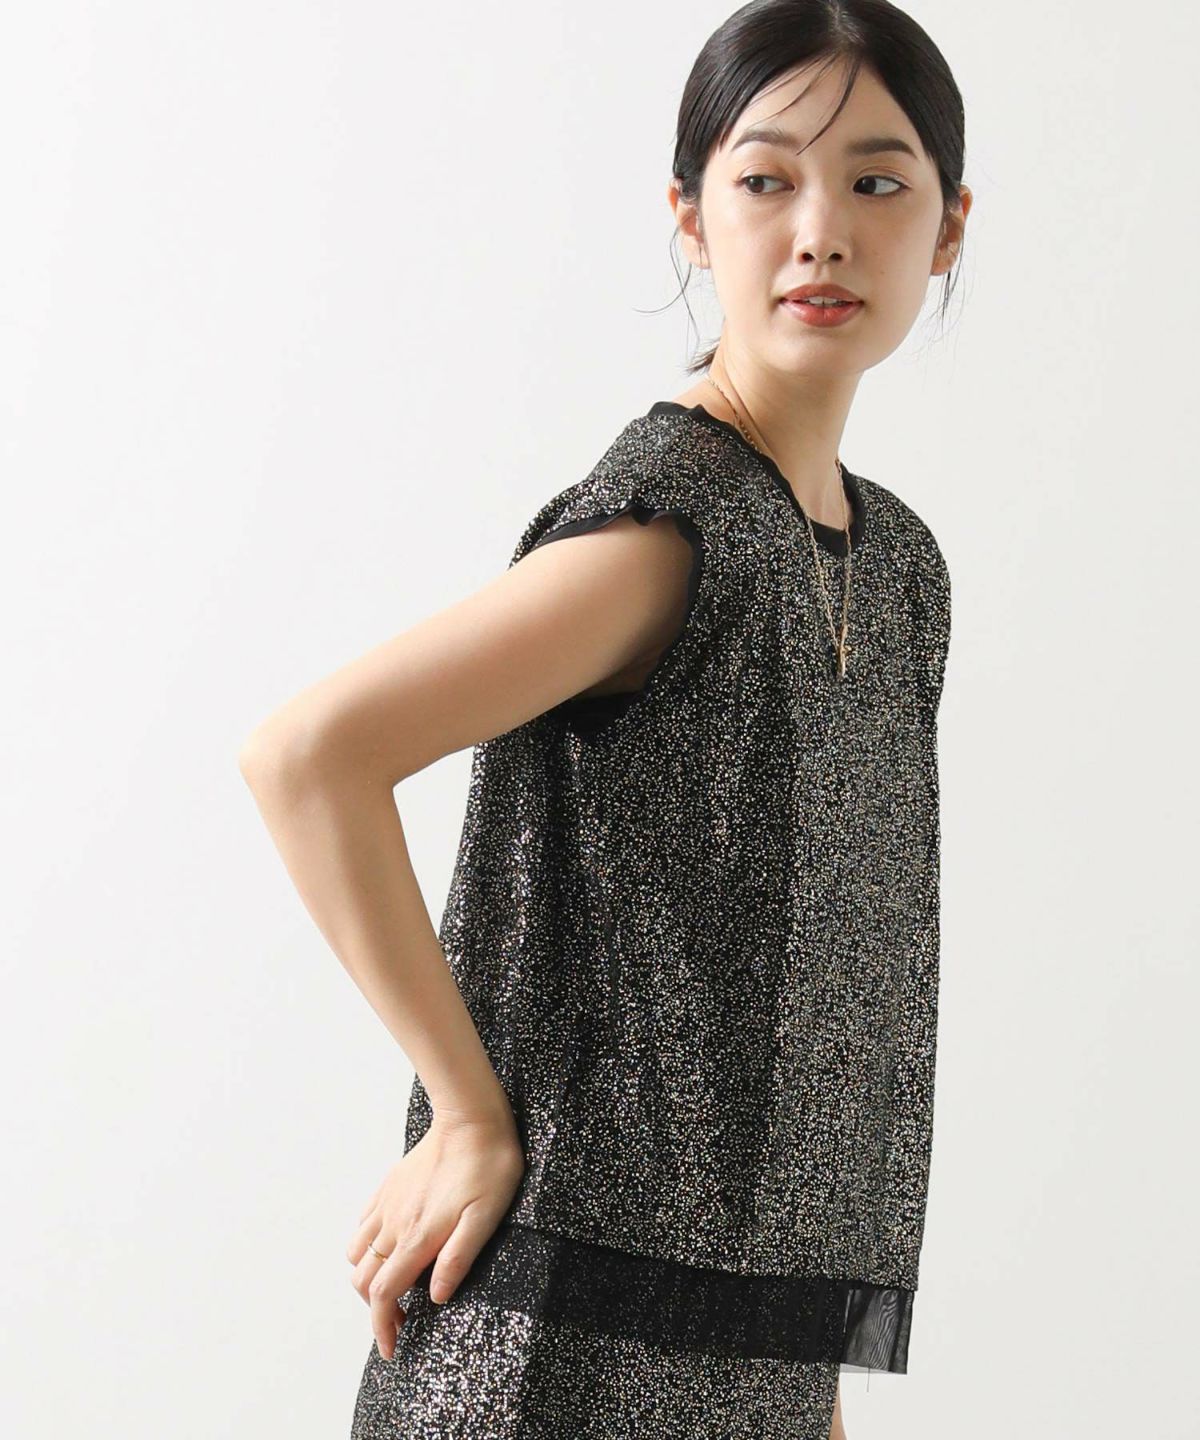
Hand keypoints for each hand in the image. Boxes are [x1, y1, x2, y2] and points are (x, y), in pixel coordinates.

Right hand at [346, 1106, 525, 1359]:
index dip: (383, 1328)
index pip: (385, 1294)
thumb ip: (458, 1258)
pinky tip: (390, 1245)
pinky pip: (363, 1223)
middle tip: (402, 1320)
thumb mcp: (486, 1217)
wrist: (471, 1118)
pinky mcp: (389, 1186)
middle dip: (377, 1309)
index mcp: (418, 1237)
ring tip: (396, 1284)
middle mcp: (394, 1223)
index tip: (391, 1348)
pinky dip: (367, 1244)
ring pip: (357, 1252)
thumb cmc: (488, 1166)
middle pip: (364, 1280)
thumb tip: (435, 1296)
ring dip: (368, 1276)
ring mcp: (388, 1203)